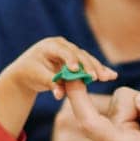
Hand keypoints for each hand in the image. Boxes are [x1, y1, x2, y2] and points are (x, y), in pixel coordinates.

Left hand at [0, 37, 116, 140]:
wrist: (28, 71)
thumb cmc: (30, 72)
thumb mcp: (37, 77)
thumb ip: (51, 83)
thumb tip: (60, 95)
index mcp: (50, 45)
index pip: (63, 51)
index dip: (71, 60)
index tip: (76, 70)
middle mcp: (63, 45)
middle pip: (79, 54)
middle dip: (89, 66)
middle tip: (97, 77)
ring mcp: (71, 52)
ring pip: (87, 59)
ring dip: (98, 68)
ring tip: (109, 77)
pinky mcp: (77, 60)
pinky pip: (89, 65)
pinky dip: (99, 70)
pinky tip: (112, 75)